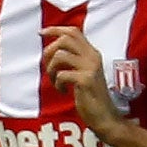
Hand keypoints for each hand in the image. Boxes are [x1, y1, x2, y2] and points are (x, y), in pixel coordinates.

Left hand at [42, 25, 126, 144]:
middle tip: (48, 65)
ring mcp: (90, 68)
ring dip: (51, 69)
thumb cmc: (91, 97)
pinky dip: (57, 83)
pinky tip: (63, 91)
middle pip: (65, 39)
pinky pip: (62, 74)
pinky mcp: (85, 80)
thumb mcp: (84, 73)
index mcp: (92, 53)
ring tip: (56, 81)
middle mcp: (92, 57)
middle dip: (50, 50)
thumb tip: (53, 50)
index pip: (73, 31)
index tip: (41, 33)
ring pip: (60, 55)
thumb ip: (74, 60)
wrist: (105, 116)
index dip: (55, 29)